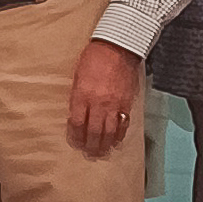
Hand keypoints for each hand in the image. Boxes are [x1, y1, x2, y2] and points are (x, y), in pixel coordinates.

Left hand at [66, 38, 142, 158]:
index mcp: (82, 95)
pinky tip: (115, 141)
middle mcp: (98, 103)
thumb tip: (77, 114)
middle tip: (89, 153)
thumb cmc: (94, 58)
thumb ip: (77, 96)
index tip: (75, 143)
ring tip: (102, 152)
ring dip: (105, 145)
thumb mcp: (78, 76)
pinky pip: (123, 124)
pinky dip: (119, 135)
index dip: (75, 136)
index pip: (76, 123)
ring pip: (109, 131)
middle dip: (90, 145)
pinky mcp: (127, 103)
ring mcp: (114, 104)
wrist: (118, 48)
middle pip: (93, 131)